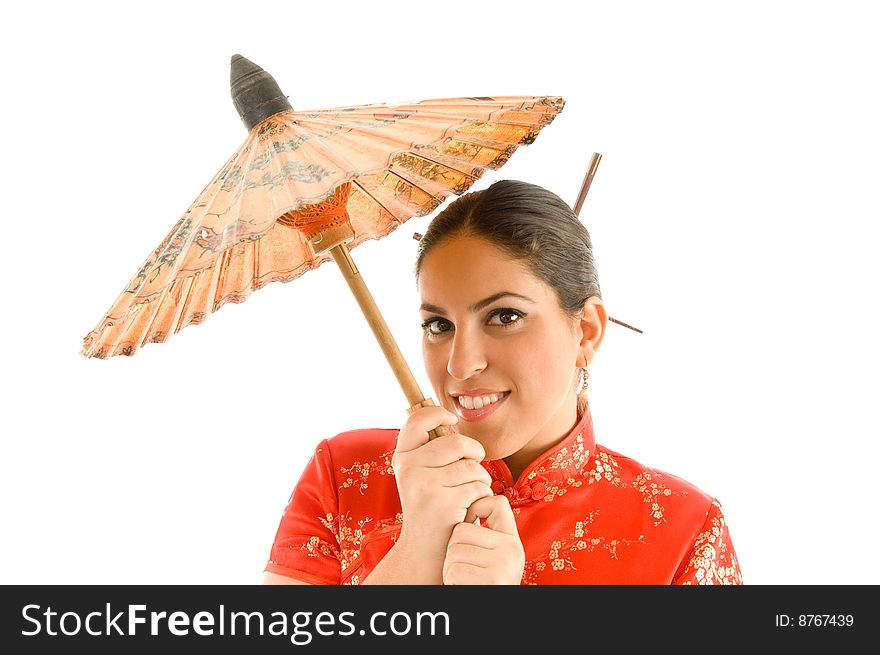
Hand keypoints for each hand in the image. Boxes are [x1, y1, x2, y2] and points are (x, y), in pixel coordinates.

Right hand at [391, 405, 493, 566]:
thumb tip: (448, 418)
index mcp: (403, 458)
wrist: (425, 548)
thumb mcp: (419, 474)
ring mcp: (425, 485)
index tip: (451, 420)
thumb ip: (429, 449)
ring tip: (470, 490)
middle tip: (472, 467)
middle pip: (456, 442)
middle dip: (474, 452)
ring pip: (471, 465)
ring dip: (480, 478)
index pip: (417, 419)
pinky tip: (470, 506)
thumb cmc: (431, 505)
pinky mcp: (444, 502)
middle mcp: (409, 468)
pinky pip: (478, 486)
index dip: (438, 413)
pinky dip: (482, 495)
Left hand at [442, 494, 524, 584]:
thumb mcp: (492, 557)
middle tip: (465, 566)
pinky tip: (464, 586)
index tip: (470, 521)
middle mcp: (512, 549)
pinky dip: (452, 580)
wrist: (488, 613)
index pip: (497, 502)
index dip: (476, 507)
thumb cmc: (480, 584)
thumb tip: (467, 502)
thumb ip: (484, 535)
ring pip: (454, 550)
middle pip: (462, 529)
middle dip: (454, 549)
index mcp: (512, 540)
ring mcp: (504, 564)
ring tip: (465, 577)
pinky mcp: (493, 579)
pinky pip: (455, 569)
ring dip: (451, 566)